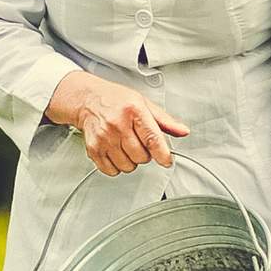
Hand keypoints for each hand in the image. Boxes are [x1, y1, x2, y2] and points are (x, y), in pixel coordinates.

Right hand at [45, 71, 188, 176]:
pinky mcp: (94, 149)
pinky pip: (112, 170)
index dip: (162, 154)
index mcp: (133, 110)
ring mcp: (104, 138)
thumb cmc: (116, 100)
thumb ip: (164, 120)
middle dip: (145, 154)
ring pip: (128, 166)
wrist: (88, 100)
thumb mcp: (144, 103)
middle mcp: (117, 124)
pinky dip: (117, 166)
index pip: (152, 138)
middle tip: (139, 142)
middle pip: (141, 156)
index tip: (167, 161)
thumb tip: (183, 131)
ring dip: (131, 161)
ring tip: (126, 146)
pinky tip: (116, 152)